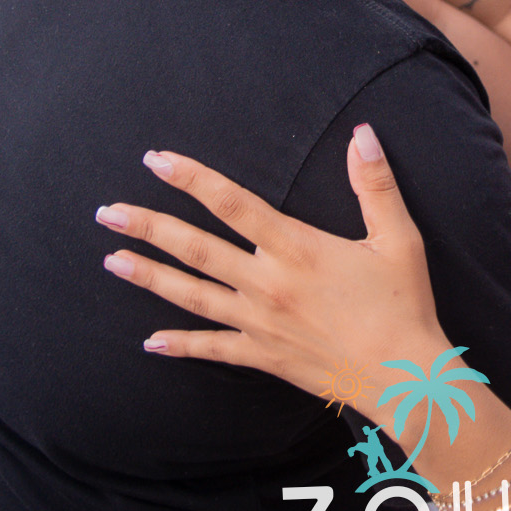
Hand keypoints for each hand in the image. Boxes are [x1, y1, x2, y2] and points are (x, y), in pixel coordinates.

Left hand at [98, 124, 449, 424]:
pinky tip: (150, 340)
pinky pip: (212, 348)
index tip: (156, 161)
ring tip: (112, 260)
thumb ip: (374, 185)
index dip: (191, 178)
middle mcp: (267, 284)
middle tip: (107, 212)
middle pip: (195, 248)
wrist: (402, 376)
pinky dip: (179, 344)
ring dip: (149, 276)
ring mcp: (259, 322)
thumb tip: (362, 134)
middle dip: (148, 227)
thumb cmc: (403, 304)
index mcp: (295, 248)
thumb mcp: (397, 238)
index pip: (231, 203)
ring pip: (191, 295)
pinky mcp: (262, 355)